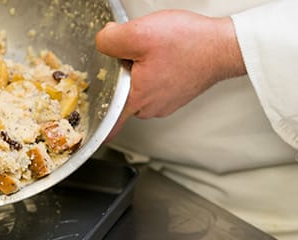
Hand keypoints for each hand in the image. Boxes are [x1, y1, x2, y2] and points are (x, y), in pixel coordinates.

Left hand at [95, 10, 245, 136]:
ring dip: (140, 72)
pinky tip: (165, 57)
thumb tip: (102, 40)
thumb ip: (110, 40)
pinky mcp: (177, 94)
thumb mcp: (139, 34)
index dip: (97, 123)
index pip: (109, 122)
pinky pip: (157, 84)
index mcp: (135, 100)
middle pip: (121, 95)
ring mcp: (165, 102)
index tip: (89, 130)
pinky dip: (156, 71)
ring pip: (139, 88)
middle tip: (131, 56)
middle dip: (121, 77)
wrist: (224, 45)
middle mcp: (150, 107)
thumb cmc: (189, 44)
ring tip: (153, 54)